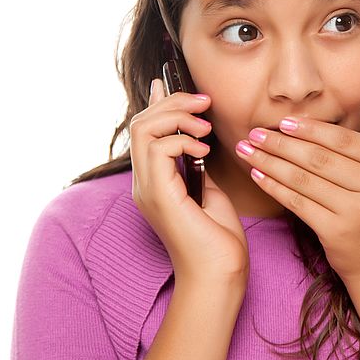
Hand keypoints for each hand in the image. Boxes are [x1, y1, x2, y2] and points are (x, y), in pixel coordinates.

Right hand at [130, 78, 248, 286]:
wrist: (219, 275)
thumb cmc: (219, 240)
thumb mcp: (211, 191)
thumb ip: (199, 165)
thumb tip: (199, 140)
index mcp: (155, 181)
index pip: (144, 130)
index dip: (158, 102)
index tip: (175, 84)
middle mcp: (144, 183)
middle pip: (140, 123)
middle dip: (172, 102)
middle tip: (203, 102)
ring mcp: (147, 189)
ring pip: (143, 129)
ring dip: (177, 117)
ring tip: (204, 126)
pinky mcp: (159, 195)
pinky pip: (157, 148)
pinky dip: (182, 140)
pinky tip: (203, 150)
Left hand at [234, 111, 359, 283]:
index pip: (343, 140)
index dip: (311, 129)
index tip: (283, 122)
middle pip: (320, 157)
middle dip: (282, 143)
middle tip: (255, 133)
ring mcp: (358, 209)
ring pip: (304, 178)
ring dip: (270, 161)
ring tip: (247, 150)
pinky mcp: (337, 231)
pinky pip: (298, 202)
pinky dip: (274, 186)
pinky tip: (257, 175)